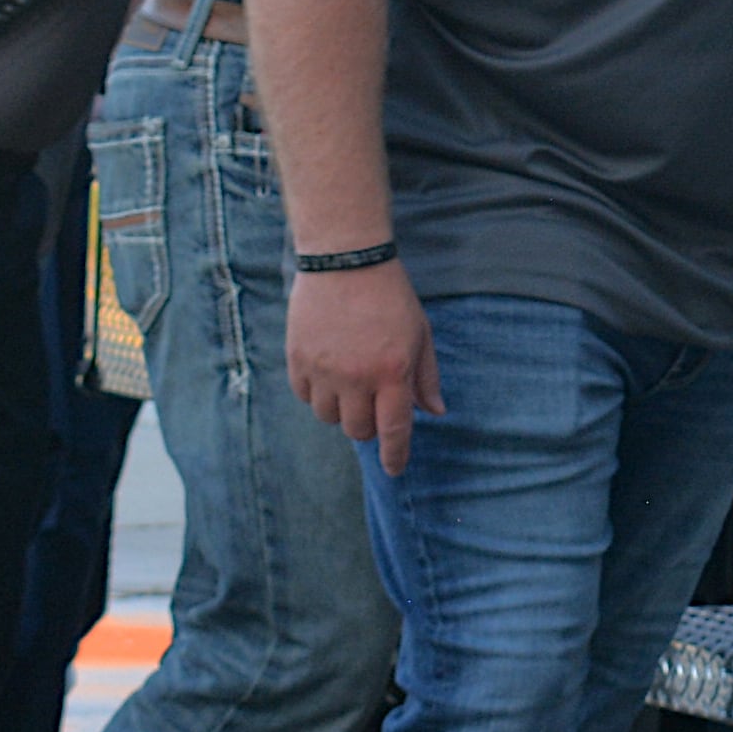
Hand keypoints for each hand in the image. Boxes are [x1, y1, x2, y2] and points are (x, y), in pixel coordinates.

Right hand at [287, 258, 443, 474]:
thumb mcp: (420, 334)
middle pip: (358, 430)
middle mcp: (356, 377)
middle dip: (368, 426)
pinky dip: (317, 393)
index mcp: (392, 372)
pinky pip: (305, 397)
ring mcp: (323, 370)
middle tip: (374, 402)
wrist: (346, 261)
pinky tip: (328, 369)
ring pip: (329, 418)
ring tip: (350, 380)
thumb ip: (426, 377)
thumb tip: (434, 413)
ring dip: (342, 409)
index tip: (395, 470)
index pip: (394, 430)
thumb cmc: (391, 298)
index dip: (395, 456)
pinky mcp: (298, 360)